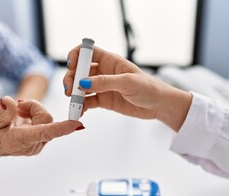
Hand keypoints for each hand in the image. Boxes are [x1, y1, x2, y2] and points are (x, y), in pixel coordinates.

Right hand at [0, 96, 82, 157]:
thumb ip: (2, 113)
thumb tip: (11, 102)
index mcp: (21, 140)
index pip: (46, 133)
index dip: (62, 128)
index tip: (77, 124)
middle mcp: (33, 145)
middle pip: (47, 119)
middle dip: (33, 107)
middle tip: (17, 105)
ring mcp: (37, 144)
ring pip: (47, 119)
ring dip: (33, 110)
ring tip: (16, 112)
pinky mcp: (39, 140)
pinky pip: (45, 122)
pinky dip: (34, 114)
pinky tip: (21, 116)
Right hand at [63, 46, 191, 130]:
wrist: (158, 105)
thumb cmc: (149, 88)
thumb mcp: (127, 82)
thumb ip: (104, 82)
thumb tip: (82, 84)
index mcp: (110, 60)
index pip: (87, 51)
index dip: (76, 55)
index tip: (71, 65)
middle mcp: (104, 72)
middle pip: (80, 70)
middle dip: (71, 78)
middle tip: (70, 89)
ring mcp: (103, 86)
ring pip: (81, 87)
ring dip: (74, 93)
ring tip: (74, 102)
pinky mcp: (103, 100)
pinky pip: (87, 102)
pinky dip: (81, 106)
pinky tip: (79, 111)